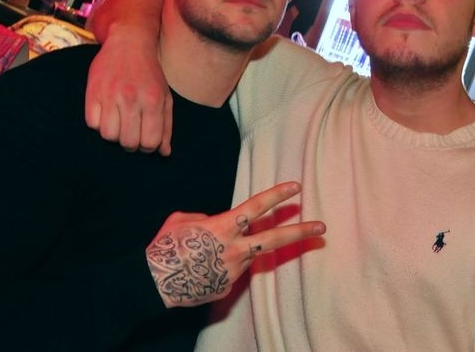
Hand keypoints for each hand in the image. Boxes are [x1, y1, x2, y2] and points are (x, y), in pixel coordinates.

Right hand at [85, 26, 172, 154]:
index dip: (148, 147)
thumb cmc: (150, 74)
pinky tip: (107, 113)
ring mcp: (110, 95)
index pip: (150, 142)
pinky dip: (99, 123)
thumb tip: (164, 153)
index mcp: (153, 100)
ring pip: (108, 136)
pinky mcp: (92, 92)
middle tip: (132, 132)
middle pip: (128, 142)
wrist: (129, 42)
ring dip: (114, 134)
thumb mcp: (165, 96)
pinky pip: (92, 124)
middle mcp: (132, 98)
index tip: (146, 140)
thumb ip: (166, 126)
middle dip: (131, 143)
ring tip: (119, 122)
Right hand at [146, 182, 324, 307]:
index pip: (257, 206)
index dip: (277, 195)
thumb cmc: (164, 248)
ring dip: (238, 251)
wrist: (152, 285)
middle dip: (300, 232)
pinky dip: (220, 267)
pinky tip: (199, 269)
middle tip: (322, 227)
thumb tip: (214, 222)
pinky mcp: (226, 287)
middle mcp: (234, 249)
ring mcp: (233, 270)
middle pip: (274, 239)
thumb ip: (204, 218)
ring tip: (205, 253)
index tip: (296, 187)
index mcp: (224, 227)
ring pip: (246, 255)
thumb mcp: (180, 220)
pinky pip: (229, 271)